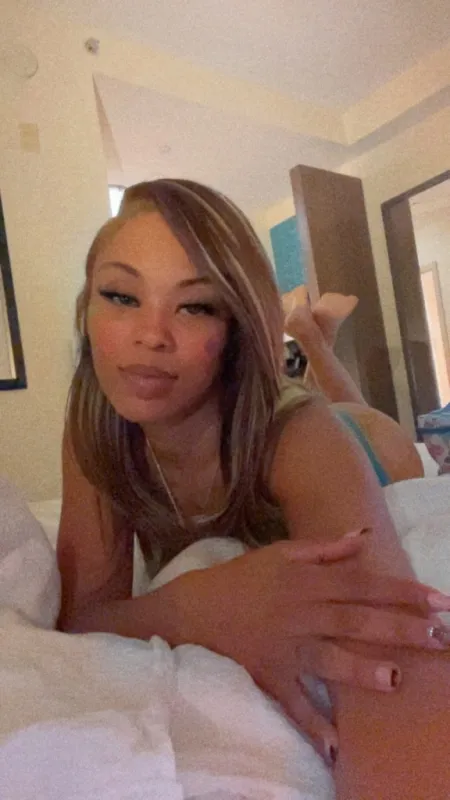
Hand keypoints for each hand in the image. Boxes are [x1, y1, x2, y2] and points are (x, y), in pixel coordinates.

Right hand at [171, 531, 449, 763]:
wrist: (190, 609)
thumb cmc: (239, 578)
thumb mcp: (280, 554)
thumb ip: (324, 548)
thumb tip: (363, 536)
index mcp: (305, 580)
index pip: (362, 584)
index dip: (401, 591)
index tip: (437, 600)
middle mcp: (299, 612)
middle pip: (354, 620)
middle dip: (397, 628)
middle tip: (437, 637)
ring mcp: (283, 646)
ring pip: (327, 658)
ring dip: (360, 670)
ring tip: (395, 680)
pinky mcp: (267, 674)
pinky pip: (291, 702)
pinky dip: (310, 723)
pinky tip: (335, 745)